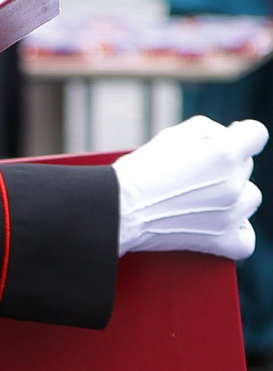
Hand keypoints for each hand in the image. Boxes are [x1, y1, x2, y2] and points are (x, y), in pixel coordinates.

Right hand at [116, 116, 266, 256]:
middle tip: (190, 173)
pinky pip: (246, 239)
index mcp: (225, 152)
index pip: (256, 134)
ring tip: (201, 198)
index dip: (240, 134)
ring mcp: (230, 214)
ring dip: (233, 195)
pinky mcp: (221, 240)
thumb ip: (210, 129)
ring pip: (250, 197)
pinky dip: (237, 232)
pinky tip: (221, 224)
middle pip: (246, 167)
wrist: (115, 210)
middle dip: (224, 166)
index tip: (226, 140)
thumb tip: (231, 135)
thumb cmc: (139, 171)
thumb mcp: (173, 135)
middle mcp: (233, 183)